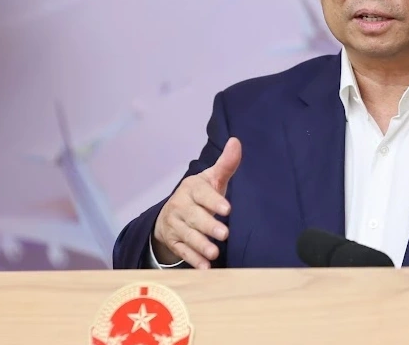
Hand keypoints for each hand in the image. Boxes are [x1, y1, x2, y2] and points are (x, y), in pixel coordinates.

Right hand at [152, 137, 241, 268]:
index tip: (228, 209)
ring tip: (215, 253)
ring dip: (200, 245)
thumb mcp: (212, 179)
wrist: (171, 212)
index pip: (202, 194)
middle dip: (208, 226)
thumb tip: (237, 141)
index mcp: (191, 188)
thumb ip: (226, 164)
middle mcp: (180, 206)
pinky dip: (193, 260)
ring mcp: (174, 225)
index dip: (214, 201)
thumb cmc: (200, 195)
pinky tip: (205, 267)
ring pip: (187, 235)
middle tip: (224, 234)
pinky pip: (182, 251)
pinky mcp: (173, 241)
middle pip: (194, 217)